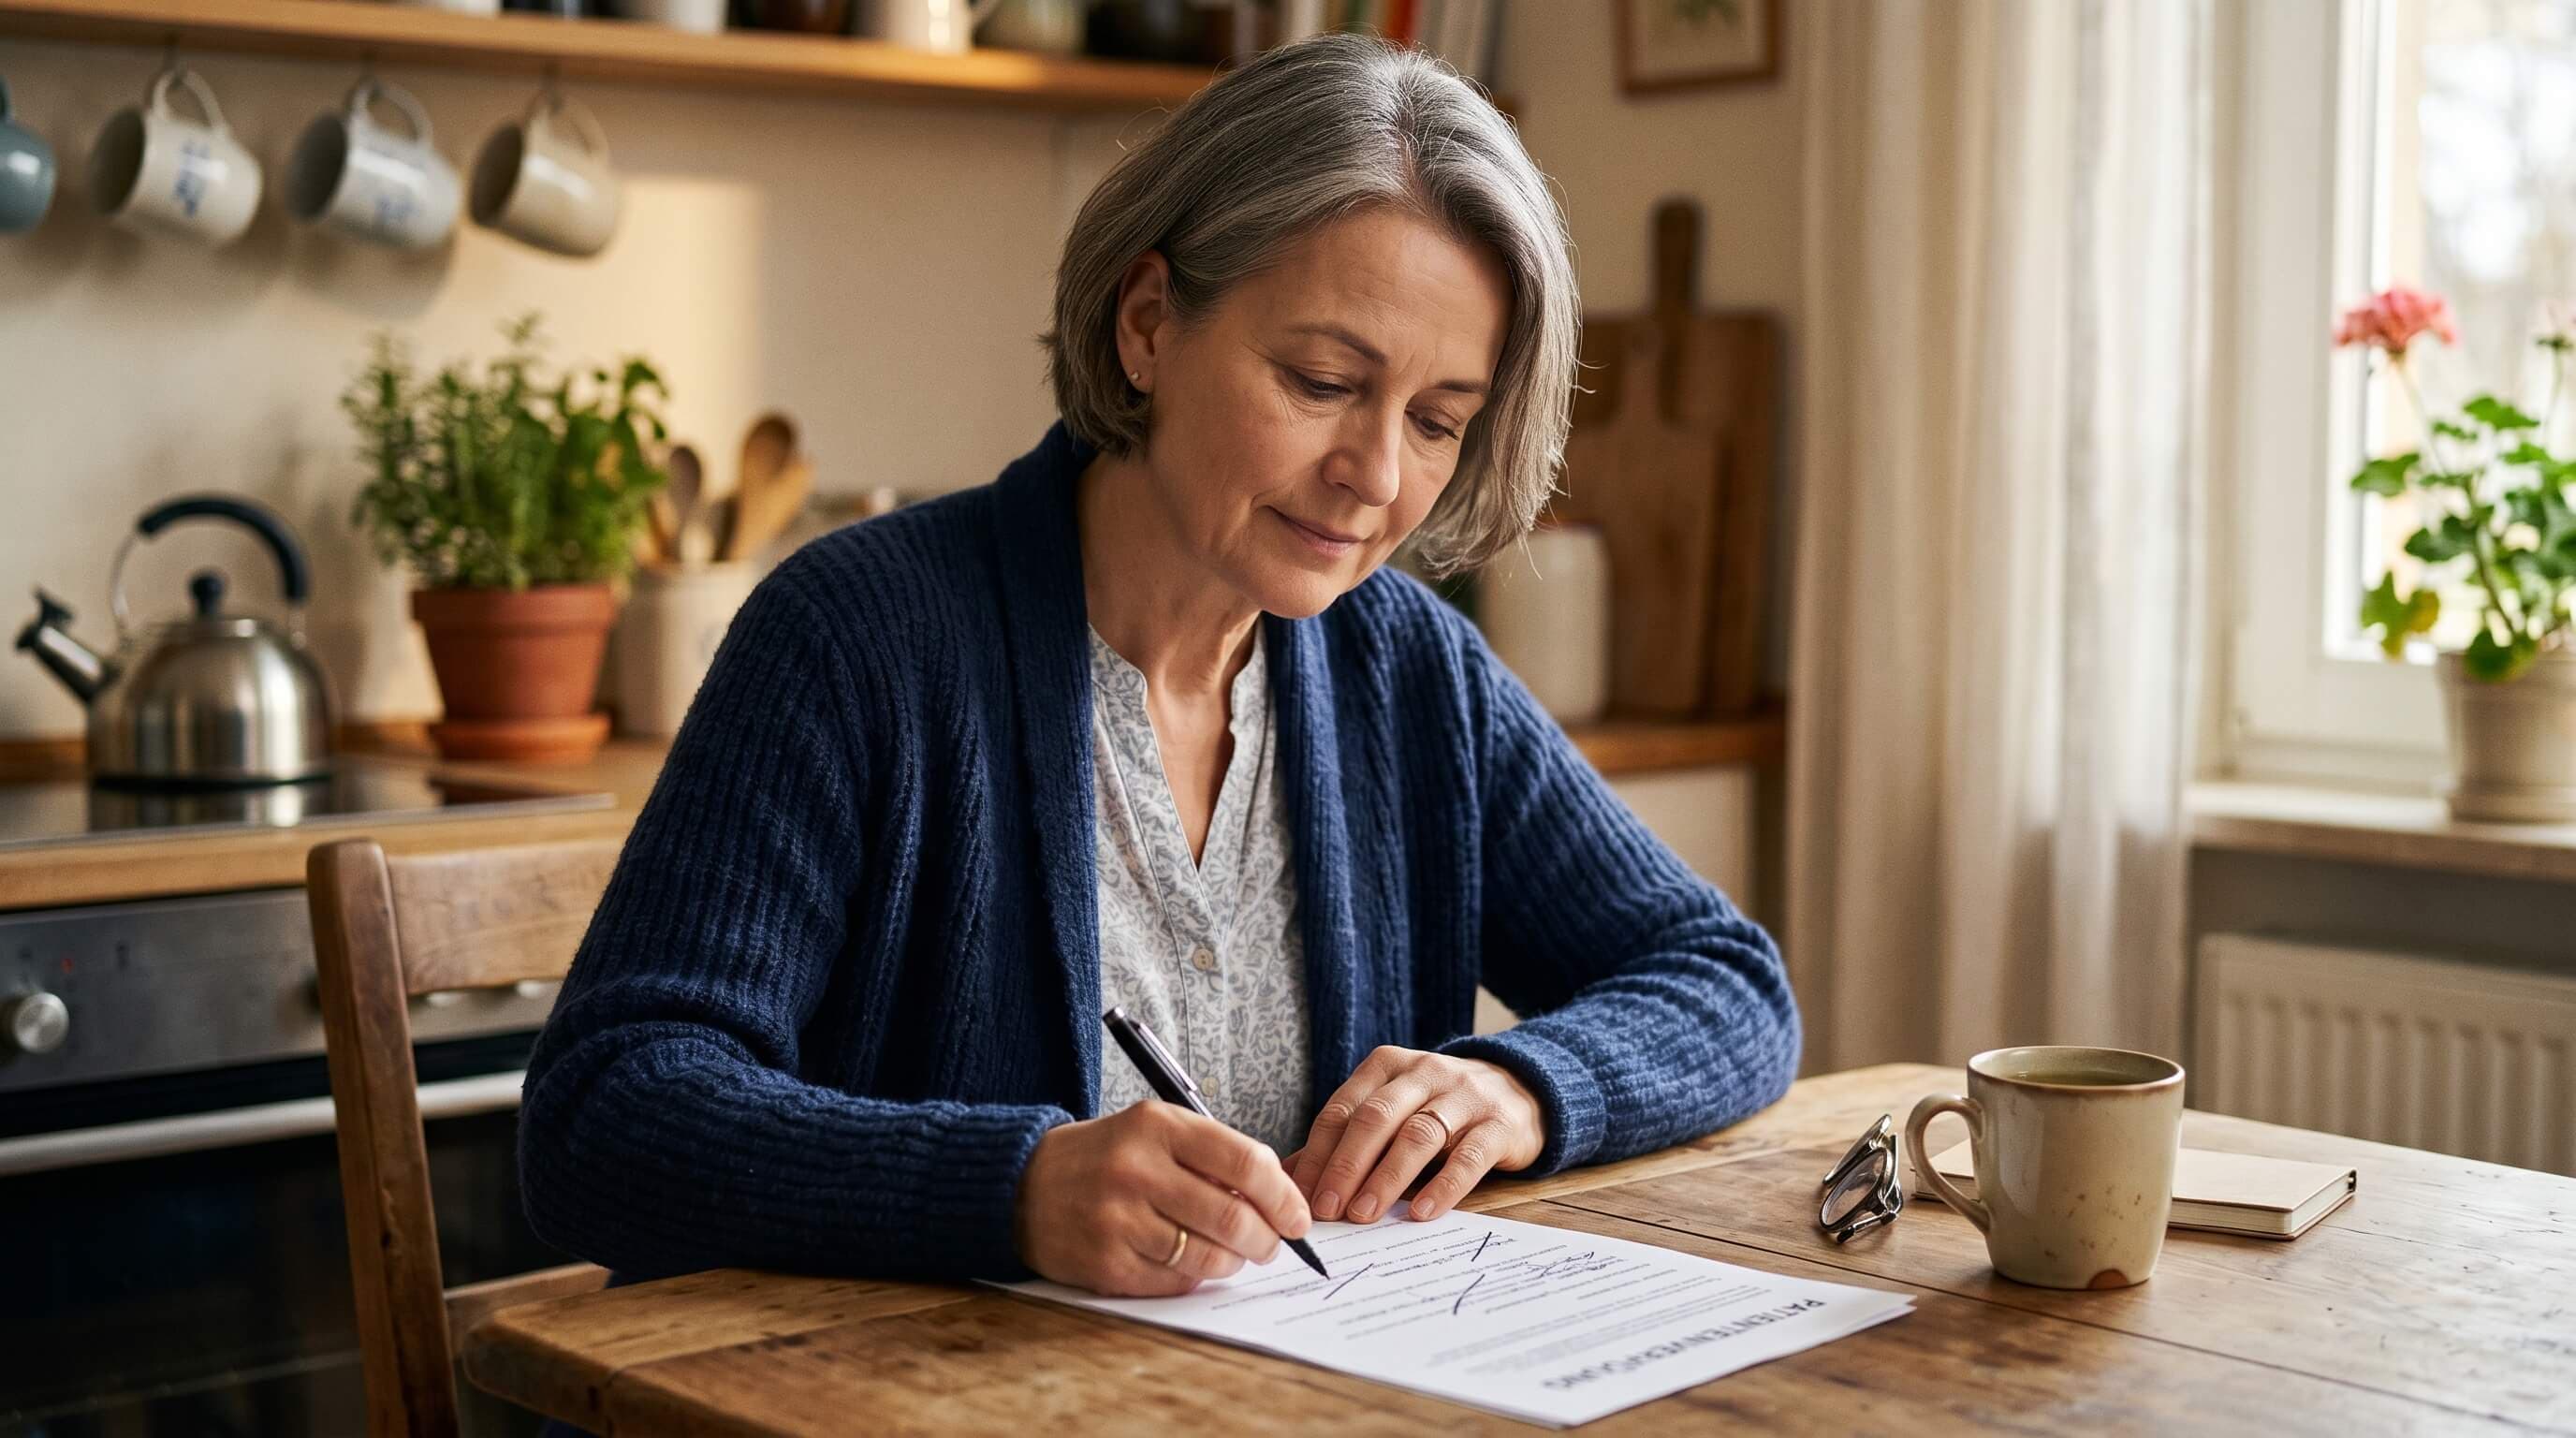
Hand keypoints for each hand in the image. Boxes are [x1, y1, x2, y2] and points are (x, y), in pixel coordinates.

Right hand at [1012, 1100, 1311, 1296]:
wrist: (1023, 1185)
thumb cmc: (1106, 1157)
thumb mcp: (1154, 1131)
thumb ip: (1212, 1155)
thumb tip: (1276, 1199)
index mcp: (1157, 1126)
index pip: (1246, 1162)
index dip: (1285, 1196)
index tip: (1298, 1217)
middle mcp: (1136, 1169)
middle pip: (1233, 1216)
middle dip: (1267, 1239)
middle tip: (1272, 1245)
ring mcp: (1118, 1220)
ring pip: (1209, 1257)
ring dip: (1234, 1262)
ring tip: (1233, 1255)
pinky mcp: (1106, 1264)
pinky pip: (1175, 1282)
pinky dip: (1194, 1278)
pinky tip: (1189, 1263)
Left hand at [1285, 1046, 1544, 1225]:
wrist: (1520, 1092)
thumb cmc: (1440, 1109)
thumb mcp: (1393, 1110)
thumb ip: (1346, 1139)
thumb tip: (1291, 1177)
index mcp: (1388, 1066)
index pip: (1343, 1109)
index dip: (1319, 1154)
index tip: (1299, 1196)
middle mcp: (1424, 1073)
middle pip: (1376, 1119)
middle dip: (1346, 1166)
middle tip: (1326, 1210)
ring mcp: (1464, 1096)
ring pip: (1418, 1135)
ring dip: (1386, 1178)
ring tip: (1364, 1215)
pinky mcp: (1499, 1124)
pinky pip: (1468, 1156)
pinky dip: (1444, 1186)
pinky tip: (1423, 1212)